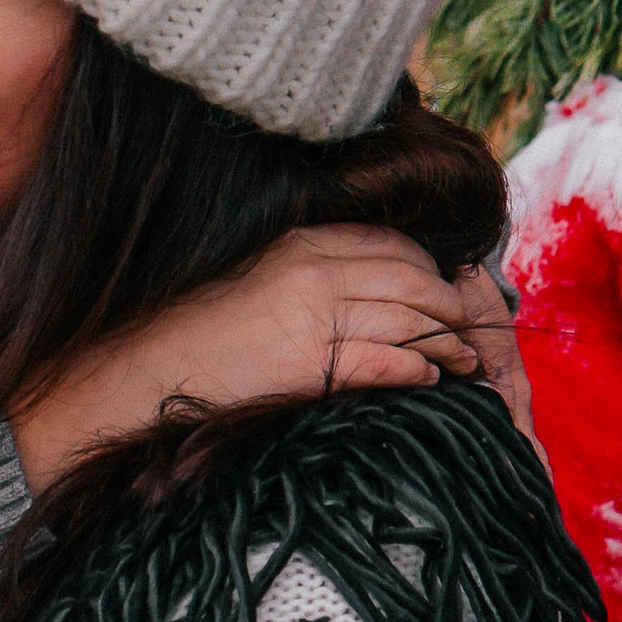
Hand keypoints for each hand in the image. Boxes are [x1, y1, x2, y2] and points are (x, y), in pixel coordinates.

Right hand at [10, 224, 522, 495]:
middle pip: (414, 279)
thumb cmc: (197, 327)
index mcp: (301, 240)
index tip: (454, 290)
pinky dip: (419, 370)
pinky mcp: (309, 363)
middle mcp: (314, 269)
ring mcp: (314, 315)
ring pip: (411, 320)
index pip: (392, 245)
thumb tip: (361, 285)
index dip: (433, 269)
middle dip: (455, 305)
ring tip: (468, 362)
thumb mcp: (257, 278)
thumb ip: (309, 272)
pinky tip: (432, 381)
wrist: (142, 364)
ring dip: (449, 342)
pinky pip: (387, 362)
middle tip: (479, 328)